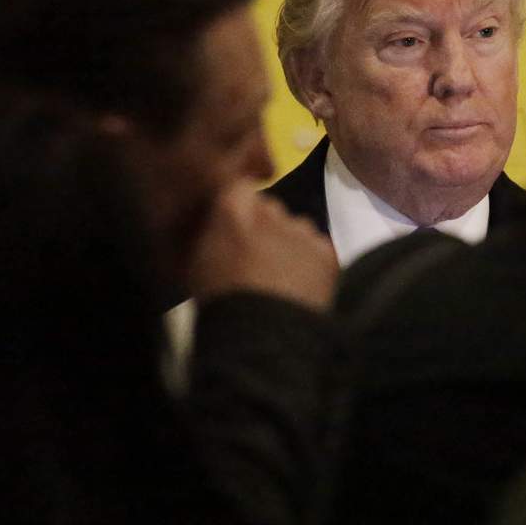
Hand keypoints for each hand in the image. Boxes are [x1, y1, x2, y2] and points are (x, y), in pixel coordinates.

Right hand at [189, 181, 337, 311]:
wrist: (261, 336)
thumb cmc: (220, 303)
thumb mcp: (199, 263)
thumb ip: (213, 233)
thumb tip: (220, 223)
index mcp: (232, 211)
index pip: (240, 187)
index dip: (242, 207)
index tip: (240, 227)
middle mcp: (269, 212)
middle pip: (271, 208)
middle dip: (266, 227)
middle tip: (261, 259)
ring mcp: (301, 230)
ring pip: (298, 227)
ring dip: (291, 244)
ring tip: (284, 277)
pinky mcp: (326, 252)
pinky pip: (319, 249)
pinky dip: (313, 263)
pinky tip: (302, 287)